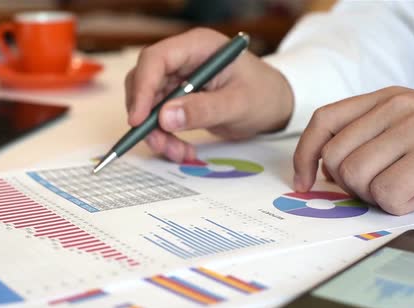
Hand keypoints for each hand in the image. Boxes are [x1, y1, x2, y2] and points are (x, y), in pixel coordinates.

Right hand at [125, 28, 293, 161]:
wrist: (275, 104)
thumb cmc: (263, 95)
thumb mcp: (237, 104)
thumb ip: (203, 110)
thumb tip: (165, 118)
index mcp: (198, 47)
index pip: (156, 60)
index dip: (142, 88)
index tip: (138, 119)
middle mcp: (183, 59)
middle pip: (145, 83)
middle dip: (147, 118)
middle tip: (159, 144)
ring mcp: (178, 78)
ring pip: (149, 105)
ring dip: (157, 133)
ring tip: (179, 153)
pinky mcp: (178, 97)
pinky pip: (159, 118)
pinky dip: (166, 137)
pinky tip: (183, 150)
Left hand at [294, 86, 413, 214]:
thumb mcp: (409, 128)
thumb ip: (367, 138)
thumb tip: (325, 172)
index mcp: (386, 98)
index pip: (324, 119)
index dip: (304, 154)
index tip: (303, 181)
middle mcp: (397, 106)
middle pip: (334, 155)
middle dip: (350, 184)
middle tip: (383, 188)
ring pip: (355, 175)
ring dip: (376, 196)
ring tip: (408, 190)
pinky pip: (386, 192)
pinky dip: (399, 205)